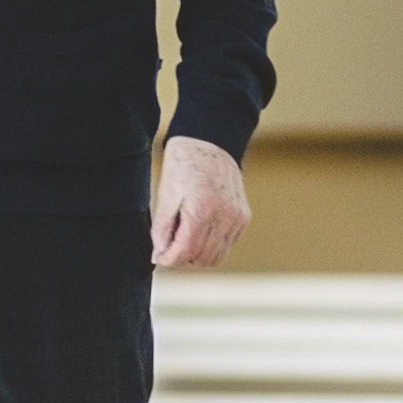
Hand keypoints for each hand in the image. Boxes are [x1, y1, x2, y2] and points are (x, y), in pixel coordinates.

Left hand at [151, 135, 250, 271]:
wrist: (210, 143)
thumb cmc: (183, 166)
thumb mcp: (165, 194)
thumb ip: (161, 229)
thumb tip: (159, 256)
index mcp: (201, 209)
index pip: (185, 252)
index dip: (168, 259)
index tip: (159, 256)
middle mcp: (224, 216)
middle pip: (200, 258)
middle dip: (182, 257)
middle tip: (170, 244)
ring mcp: (237, 218)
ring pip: (216, 257)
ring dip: (198, 255)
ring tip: (185, 238)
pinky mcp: (243, 218)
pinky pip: (227, 245)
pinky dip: (212, 246)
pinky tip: (201, 231)